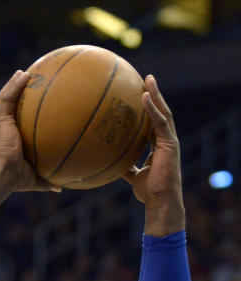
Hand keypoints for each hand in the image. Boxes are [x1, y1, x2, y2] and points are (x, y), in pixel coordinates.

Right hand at [0, 70, 60, 192]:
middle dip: (17, 93)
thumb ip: (47, 180)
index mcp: (10, 140)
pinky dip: (13, 85)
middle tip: (28, 82)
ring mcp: (0, 124)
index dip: (22, 112)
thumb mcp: (35, 178)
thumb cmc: (16, 179)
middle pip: (10, 106)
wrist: (3, 175)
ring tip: (23, 72)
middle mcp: (3, 129)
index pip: (16, 121)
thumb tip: (61, 188)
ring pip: (5, 98)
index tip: (33, 103)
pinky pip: (6, 98)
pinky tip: (23, 74)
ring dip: (13, 84)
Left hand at [124, 75, 185, 232]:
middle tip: (146, 79)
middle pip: (160, 112)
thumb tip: (111, 164)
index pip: (153, 122)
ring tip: (148, 80)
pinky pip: (160, 122)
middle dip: (154, 95)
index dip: (148, 108)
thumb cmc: (148, 191)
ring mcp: (169, 140)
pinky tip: (144, 97)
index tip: (139, 95)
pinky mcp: (170, 143)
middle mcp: (166, 140)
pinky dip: (152, 108)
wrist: (160, 201)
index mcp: (159, 146)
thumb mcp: (133, 177)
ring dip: (155, 95)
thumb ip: (125, 167)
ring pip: (163, 112)